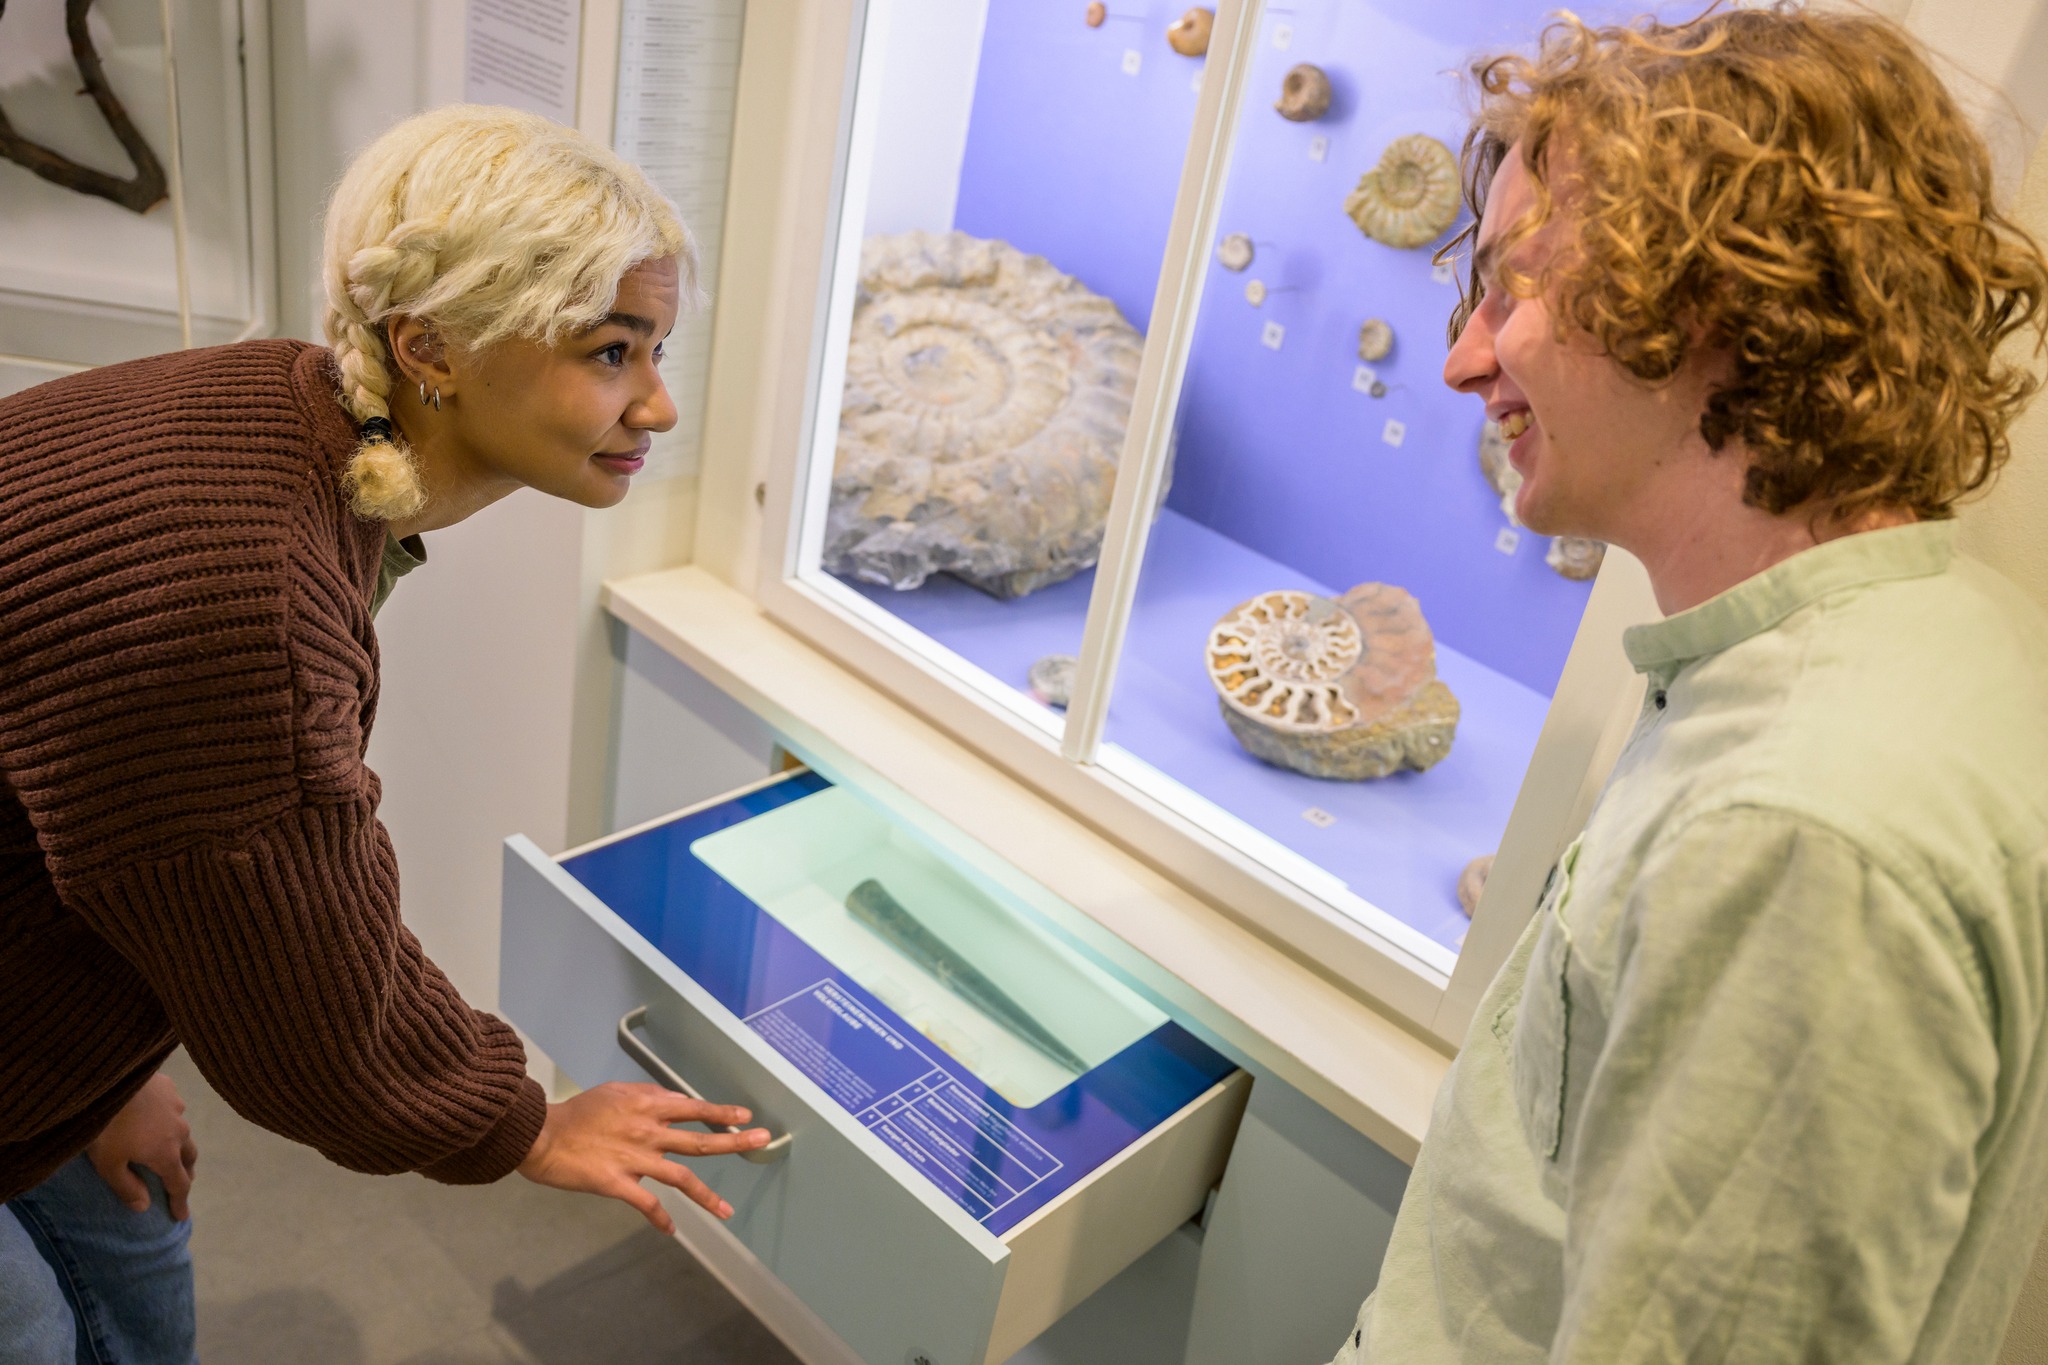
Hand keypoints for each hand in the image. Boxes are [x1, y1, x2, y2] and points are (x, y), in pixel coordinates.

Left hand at [87, 1072, 196, 1220]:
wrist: (108, 1080)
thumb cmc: (105, 1127)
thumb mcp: (108, 1164)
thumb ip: (127, 1187)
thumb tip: (143, 1207)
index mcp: (166, 1153)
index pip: (180, 1183)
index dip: (180, 1201)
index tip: (181, 1216)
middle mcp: (179, 1131)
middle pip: (189, 1156)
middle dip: (186, 1171)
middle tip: (180, 1180)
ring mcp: (177, 1106)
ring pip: (182, 1130)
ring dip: (178, 1143)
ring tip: (167, 1146)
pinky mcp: (169, 1088)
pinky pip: (173, 1108)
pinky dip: (167, 1118)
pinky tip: (154, 1114)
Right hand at [516, 1082, 770, 1233]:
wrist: (542, 1134)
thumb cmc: (576, 1112)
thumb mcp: (615, 1093)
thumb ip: (645, 1098)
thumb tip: (669, 1103)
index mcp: (647, 1107)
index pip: (693, 1109)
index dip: (720, 1113)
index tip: (744, 1116)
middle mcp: (648, 1132)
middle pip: (699, 1140)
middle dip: (734, 1141)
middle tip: (762, 1141)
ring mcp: (636, 1159)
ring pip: (682, 1178)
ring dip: (707, 1197)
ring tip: (727, 1211)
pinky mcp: (618, 1184)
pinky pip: (647, 1204)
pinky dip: (661, 1219)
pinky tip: (672, 1231)